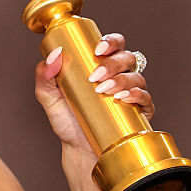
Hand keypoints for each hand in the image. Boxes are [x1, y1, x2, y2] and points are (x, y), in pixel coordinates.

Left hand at [34, 33, 153, 152]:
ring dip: (121, 80)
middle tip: (95, 76)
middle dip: (112, 63)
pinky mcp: (141, 111)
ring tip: (103, 90)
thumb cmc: (67, 120)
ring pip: (136, 76)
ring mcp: (132, 93)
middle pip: (126, 57)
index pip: (113, 45)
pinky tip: (123, 98)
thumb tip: (53, 55)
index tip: (97, 50)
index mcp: (101, 66)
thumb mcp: (49, 97)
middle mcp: (120, 76)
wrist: (78, 149)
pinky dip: (136, 94)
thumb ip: (44, 76)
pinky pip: (146, 98)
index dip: (110, 41)